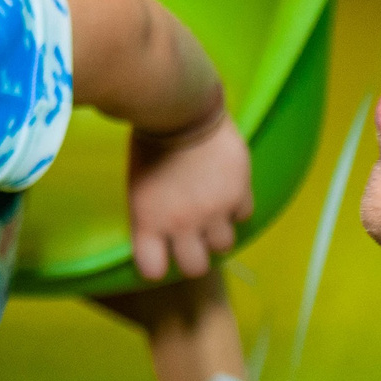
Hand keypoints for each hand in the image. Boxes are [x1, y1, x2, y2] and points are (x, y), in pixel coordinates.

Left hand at [126, 107, 252, 280]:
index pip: (153, 271)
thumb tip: (159, 233)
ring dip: (216, 232)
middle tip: (190, 240)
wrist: (178, 109)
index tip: (158, 254)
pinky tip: (225, 190)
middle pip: (194, 268)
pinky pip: (244, 215)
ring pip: (223, 245)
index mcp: (148, 222)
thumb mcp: (137, 185)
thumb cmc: (146, 142)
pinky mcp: (239, 193)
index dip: (157, 264)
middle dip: (192, 257)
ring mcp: (213, 211)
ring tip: (209, 213)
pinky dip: (236, 207)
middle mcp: (181, 224)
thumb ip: (150, 215)